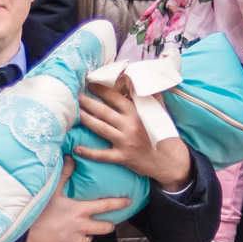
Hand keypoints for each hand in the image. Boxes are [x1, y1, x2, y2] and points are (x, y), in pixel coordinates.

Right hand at [23, 163, 129, 241]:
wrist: (26, 239)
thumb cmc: (38, 214)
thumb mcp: (51, 192)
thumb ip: (63, 174)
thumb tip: (70, 158)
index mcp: (80, 211)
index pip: (106, 207)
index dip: (120, 203)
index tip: (129, 201)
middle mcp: (82, 226)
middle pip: (106, 227)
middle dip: (109, 223)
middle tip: (110, 219)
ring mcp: (76, 239)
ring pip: (93, 236)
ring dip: (92, 231)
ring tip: (87, 225)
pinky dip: (79, 238)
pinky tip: (72, 233)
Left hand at [72, 84, 191, 190]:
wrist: (168, 161)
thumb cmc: (163, 135)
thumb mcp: (160, 113)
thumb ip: (151, 97)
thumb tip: (145, 81)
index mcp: (137, 113)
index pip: (116, 98)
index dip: (102, 91)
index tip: (91, 86)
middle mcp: (130, 126)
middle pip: (104, 112)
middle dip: (88, 103)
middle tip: (76, 96)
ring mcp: (125, 142)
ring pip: (100, 128)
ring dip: (85, 119)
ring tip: (74, 113)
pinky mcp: (122, 157)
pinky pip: (102, 155)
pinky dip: (89, 152)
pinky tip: (76, 149)